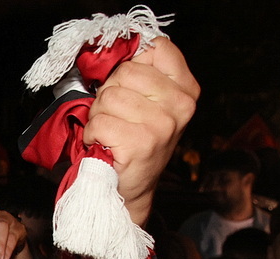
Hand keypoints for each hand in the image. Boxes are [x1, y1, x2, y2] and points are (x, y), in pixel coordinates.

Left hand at [85, 38, 198, 225]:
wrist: (130, 189)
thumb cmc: (133, 141)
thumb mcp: (149, 103)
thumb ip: (142, 74)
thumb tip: (117, 51)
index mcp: (186, 90)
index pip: (157, 48)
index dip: (132, 63)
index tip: (129, 86)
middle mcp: (180, 106)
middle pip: (126, 72)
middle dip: (109, 93)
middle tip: (114, 117)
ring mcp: (162, 126)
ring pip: (109, 97)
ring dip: (98, 115)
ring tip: (109, 132)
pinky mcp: (140, 144)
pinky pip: (100, 122)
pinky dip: (93, 133)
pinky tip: (103, 144)